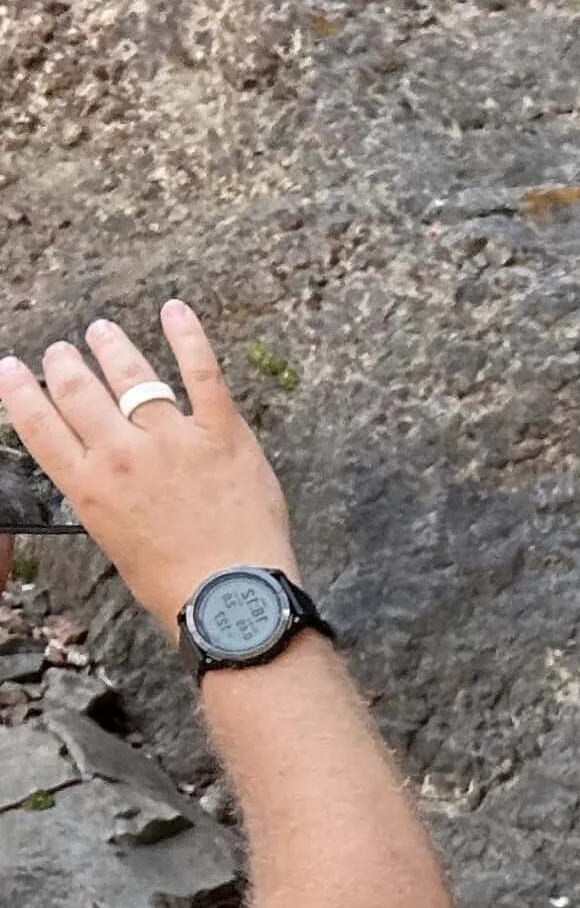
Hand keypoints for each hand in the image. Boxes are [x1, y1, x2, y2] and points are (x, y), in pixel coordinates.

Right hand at [0, 303, 299, 628]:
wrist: (230, 597)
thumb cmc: (174, 585)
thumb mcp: (114, 542)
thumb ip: (103, 497)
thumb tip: (101, 471)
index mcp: (88, 486)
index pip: (39, 424)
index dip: (20, 391)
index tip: (11, 368)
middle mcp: (122, 454)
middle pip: (79, 391)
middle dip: (65, 364)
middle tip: (61, 350)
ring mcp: (172, 438)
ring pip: (132, 374)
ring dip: (112, 347)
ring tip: (102, 331)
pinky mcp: (222, 432)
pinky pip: (202, 372)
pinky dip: (187, 335)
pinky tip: (174, 310)